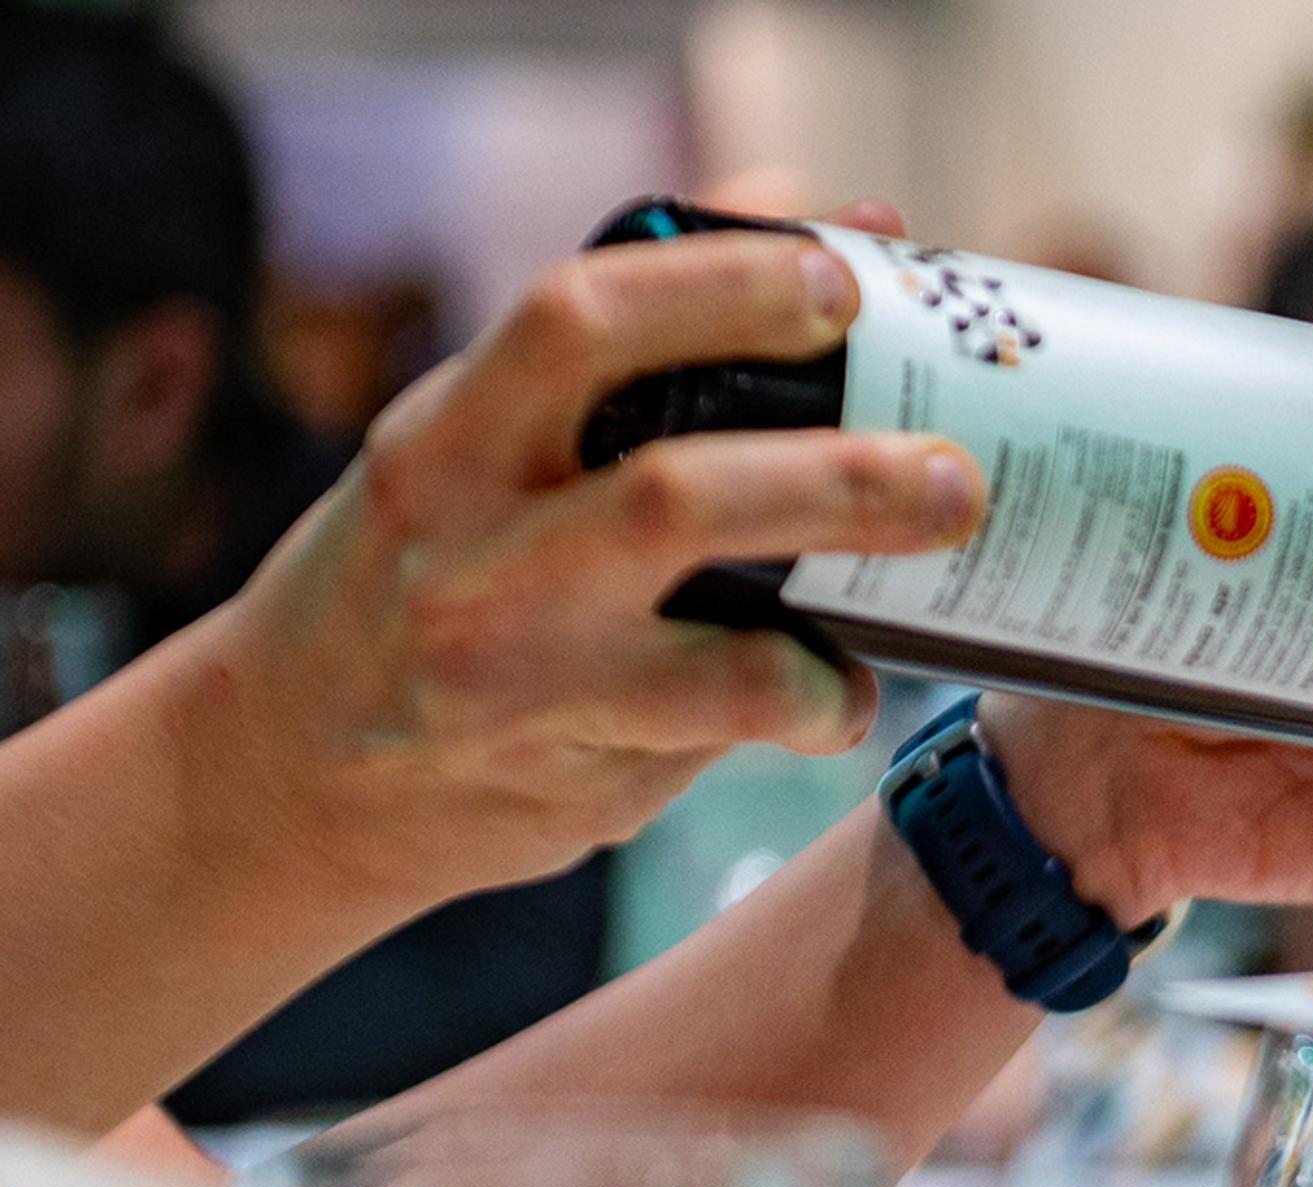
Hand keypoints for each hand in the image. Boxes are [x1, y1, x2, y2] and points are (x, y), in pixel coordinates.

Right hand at [185, 209, 983, 913]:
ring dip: (845, 598)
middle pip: (671, 491)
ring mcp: (520, 671)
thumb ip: (621, 355)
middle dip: (835, 475)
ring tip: (935, 556)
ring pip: (717, 647)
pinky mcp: (571, 768)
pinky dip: (812, 701)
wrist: (293, 774)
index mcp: (444, 437)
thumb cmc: (427, 571)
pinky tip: (834, 692)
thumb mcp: (475, 445)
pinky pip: (731, 728)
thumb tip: (819, 221)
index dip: (723, 287)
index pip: (578, 319)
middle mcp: (469, 549)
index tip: (840, 275)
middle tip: (953, 468)